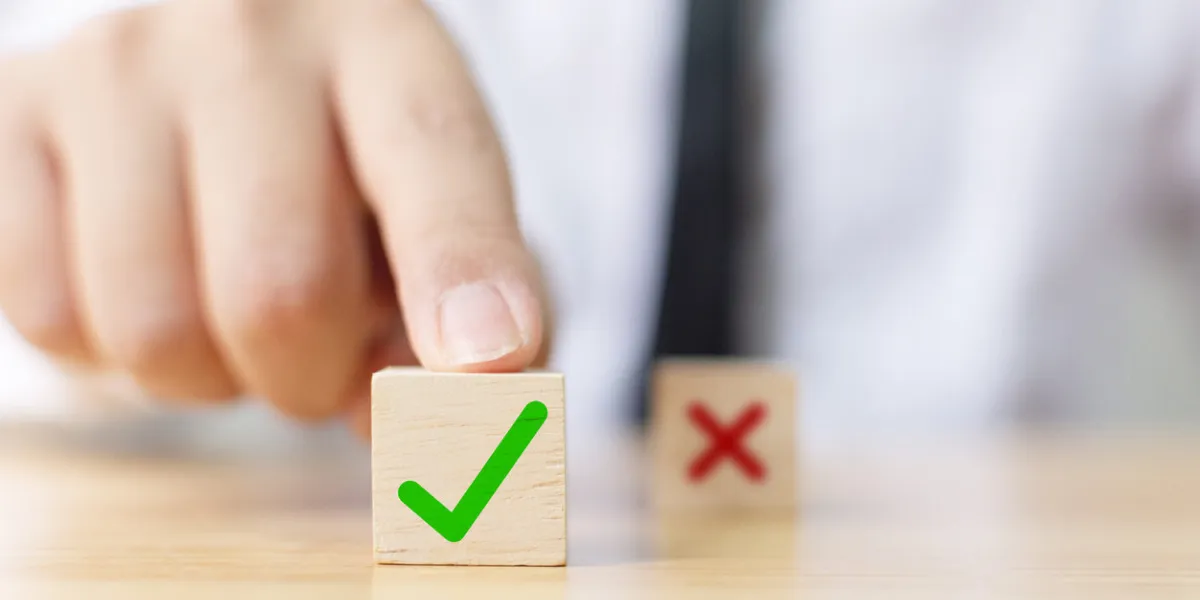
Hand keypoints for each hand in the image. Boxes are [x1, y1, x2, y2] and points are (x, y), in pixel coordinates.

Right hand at [0, 0, 546, 435]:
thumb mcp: (434, 217)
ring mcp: (114, 68)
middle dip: (314, 376)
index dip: (462, 270)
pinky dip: (115, 353)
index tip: (487, 357)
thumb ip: (462, 324)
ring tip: (232, 306)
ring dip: (213, 377)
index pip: (435, 160)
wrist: (213, 79)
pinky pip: (52, 321)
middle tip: (321, 354)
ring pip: (156, 332)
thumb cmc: (349, 167)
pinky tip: (155, 282)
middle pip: (281, 291)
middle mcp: (246, 34)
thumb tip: (411, 429)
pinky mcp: (11, 118)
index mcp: (386, 44)